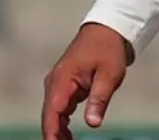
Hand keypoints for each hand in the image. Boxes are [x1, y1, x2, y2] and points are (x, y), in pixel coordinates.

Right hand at [41, 23, 132, 139]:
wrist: (108, 29)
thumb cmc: (108, 49)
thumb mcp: (109, 75)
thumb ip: (99, 100)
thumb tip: (92, 124)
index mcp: (62, 80)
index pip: (52, 113)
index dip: (52, 134)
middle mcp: (55, 83)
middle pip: (50, 117)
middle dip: (54, 136)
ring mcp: (58, 84)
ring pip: (53, 114)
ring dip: (58, 132)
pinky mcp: (64, 86)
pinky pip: (59, 108)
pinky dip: (62, 123)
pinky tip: (67, 136)